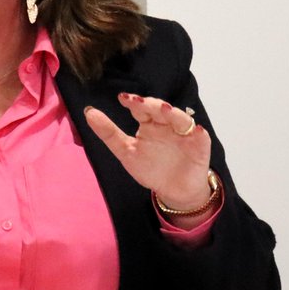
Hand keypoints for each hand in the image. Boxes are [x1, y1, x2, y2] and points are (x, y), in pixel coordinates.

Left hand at [84, 93, 212, 209]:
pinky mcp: (200, 144)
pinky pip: (200, 136)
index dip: (132, 102)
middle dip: (150, 104)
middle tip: (139, 102)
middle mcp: (167, 124)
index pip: (140, 109)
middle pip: (159, 109)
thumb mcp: (126, 151)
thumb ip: (108, 133)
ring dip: (173, 113)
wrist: (173, 191)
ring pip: (179, 118)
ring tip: (164, 109)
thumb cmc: (151, 168)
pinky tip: (194, 129)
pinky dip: (197, 132)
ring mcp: (184, 132)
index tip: (122, 98)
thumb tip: (88, 112)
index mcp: (149, 123)